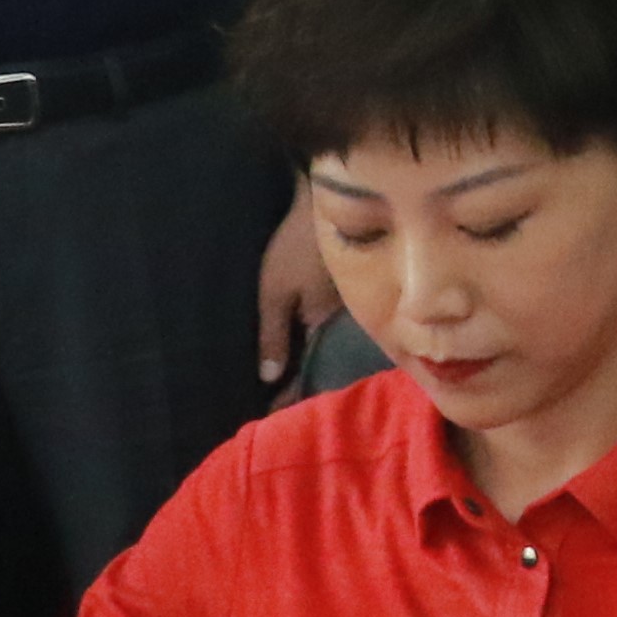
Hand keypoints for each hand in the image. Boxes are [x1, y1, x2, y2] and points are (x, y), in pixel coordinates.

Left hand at [255, 196, 337, 387]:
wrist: (329, 199)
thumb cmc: (298, 246)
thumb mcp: (276, 290)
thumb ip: (274, 333)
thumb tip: (269, 378)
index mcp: (326, 325)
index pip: (310, 372)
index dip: (292, 395)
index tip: (274, 417)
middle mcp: (343, 320)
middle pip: (323, 360)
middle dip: (303, 382)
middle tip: (279, 405)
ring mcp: (347, 303)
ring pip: (329, 341)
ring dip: (312, 360)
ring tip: (289, 383)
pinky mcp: (345, 287)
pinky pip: (330, 323)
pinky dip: (317, 337)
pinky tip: (306, 341)